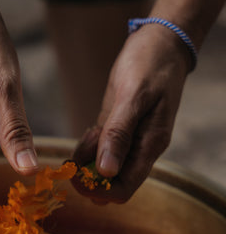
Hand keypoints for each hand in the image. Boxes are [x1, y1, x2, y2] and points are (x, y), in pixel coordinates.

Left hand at [73, 24, 189, 202]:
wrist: (161, 43)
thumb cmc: (150, 64)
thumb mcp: (133, 96)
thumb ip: (119, 133)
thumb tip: (106, 171)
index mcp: (150, 146)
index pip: (123, 190)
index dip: (98, 190)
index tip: (76, 177)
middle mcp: (141, 149)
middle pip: (112, 184)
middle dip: (88, 179)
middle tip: (72, 160)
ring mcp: (131, 140)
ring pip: (104, 169)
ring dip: (86, 163)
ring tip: (83, 141)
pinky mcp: (120, 129)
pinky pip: (102, 150)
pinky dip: (89, 149)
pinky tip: (86, 135)